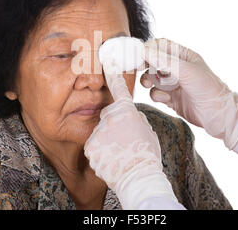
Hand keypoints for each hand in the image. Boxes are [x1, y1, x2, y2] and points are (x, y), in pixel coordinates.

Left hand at [84, 61, 178, 208]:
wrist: (138, 177)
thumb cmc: (147, 154)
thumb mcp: (146, 130)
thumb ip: (134, 118)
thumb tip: (128, 115)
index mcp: (127, 110)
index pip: (118, 88)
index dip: (112, 73)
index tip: (106, 60)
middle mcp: (110, 117)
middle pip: (107, 117)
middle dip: (112, 127)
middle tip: (124, 142)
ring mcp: (98, 131)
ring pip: (100, 133)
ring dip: (107, 142)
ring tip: (119, 154)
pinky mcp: (90, 146)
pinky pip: (94, 147)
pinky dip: (100, 153)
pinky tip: (111, 160)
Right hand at [141, 38, 237, 149]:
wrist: (220, 116)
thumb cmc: (208, 88)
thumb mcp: (185, 70)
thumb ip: (164, 60)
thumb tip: (144, 50)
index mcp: (184, 56)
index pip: (161, 46)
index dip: (149, 49)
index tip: (138, 54)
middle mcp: (178, 69)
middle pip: (153, 62)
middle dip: (145, 66)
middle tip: (138, 68)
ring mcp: (174, 84)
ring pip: (152, 79)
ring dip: (148, 81)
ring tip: (149, 84)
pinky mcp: (172, 99)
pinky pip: (156, 94)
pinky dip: (156, 95)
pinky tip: (164, 98)